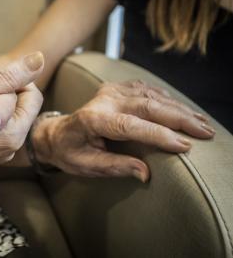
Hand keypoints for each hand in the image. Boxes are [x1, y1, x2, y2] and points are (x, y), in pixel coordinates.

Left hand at [32, 80, 214, 181]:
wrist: (56, 133)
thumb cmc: (69, 152)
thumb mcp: (87, 165)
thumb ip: (115, 167)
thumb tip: (145, 173)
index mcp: (93, 120)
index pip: (131, 126)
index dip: (160, 135)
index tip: (185, 146)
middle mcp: (102, 100)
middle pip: (147, 105)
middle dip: (179, 119)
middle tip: (205, 132)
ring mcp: (109, 91)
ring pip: (151, 95)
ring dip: (178, 108)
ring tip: (200, 122)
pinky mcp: (115, 88)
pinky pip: (145, 89)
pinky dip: (166, 99)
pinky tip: (180, 109)